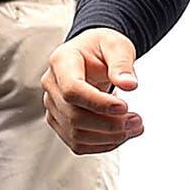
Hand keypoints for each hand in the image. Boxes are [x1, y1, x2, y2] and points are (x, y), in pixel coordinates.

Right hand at [46, 29, 145, 152]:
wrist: (91, 54)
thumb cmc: (101, 47)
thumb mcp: (116, 45)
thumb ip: (122, 63)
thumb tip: (130, 84)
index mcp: (61, 61)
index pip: (72, 89)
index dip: (98, 103)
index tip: (124, 106)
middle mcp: (51, 85)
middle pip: (74, 116)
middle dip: (109, 124)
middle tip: (137, 121)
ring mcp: (53, 105)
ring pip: (75, 134)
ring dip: (109, 137)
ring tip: (135, 127)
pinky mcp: (60, 122)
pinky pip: (78, 143)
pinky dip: (102, 145)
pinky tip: (121, 135)